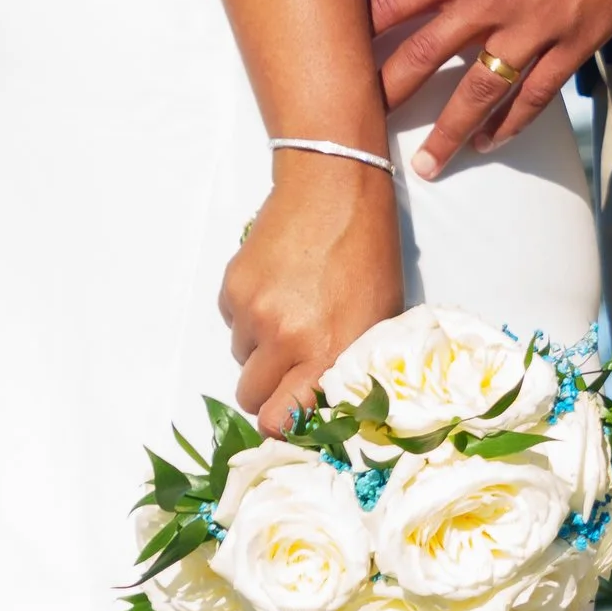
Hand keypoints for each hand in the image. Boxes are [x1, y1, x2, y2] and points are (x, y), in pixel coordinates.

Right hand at [219, 152, 403, 431]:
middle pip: (251, 396)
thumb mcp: (378, 318)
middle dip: (268, 388)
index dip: (282, 422)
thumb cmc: (368, 254)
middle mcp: (285, 338)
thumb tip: (327, 404)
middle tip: (291, 364)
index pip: (279, 419)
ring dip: (260, 348)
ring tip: (292, 312)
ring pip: (241, 357)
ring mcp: (254, 311)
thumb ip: (350, 365)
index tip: (291, 414)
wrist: (333, 188)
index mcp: (327, 352)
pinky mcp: (233, 286)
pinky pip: (233, 321)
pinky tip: (278, 286)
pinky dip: (249, 314)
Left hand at [371, 0, 611, 175]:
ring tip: (426, 166)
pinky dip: (512, 123)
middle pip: (423, 59)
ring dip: (449, 132)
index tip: (335, 59)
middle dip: (389, 95)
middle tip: (360, 127)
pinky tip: (490, 142)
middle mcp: (488, 5)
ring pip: (478, 93)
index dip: (361, 33)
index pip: (393, 7)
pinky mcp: (571, 44)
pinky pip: (536, 94)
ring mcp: (531, 30)